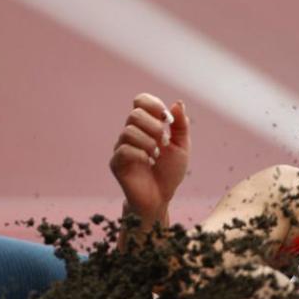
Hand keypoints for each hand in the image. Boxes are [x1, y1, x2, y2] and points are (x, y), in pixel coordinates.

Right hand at [109, 93, 189, 223]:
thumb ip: (181, 125)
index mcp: (146, 126)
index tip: (166, 118)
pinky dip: (140, 154)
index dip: (152, 104)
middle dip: (154, 126)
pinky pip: (124, 150)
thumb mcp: (182, 146)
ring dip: (148, 142)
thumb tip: (177, 103)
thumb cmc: (169, 172)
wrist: (160, 197)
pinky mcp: (117, 163)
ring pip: (129, 131)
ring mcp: (122, 147)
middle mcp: (131, 133)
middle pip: (134, 114)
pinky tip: (148, 163)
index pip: (140, 101)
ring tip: (157, 155)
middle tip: (164, 142)